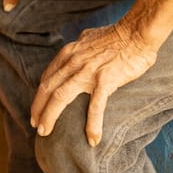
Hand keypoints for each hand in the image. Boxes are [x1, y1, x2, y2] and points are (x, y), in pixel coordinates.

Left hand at [30, 20, 156, 146]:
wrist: (137, 32)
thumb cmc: (118, 35)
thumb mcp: (89, 37)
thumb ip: (80, 47)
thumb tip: (76, 50)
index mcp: (70, 52)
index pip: (48, 76)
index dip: (40, 94)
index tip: (38, 108)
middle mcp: (73, 61)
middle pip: (48, 88)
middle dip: (38, 108)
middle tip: (35, 125)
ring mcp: (88, 71)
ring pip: (61, 96)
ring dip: (50, 116)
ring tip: (45, 132)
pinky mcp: (105, 80)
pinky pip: (95, 107)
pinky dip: (92, 125)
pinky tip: (92, 140)